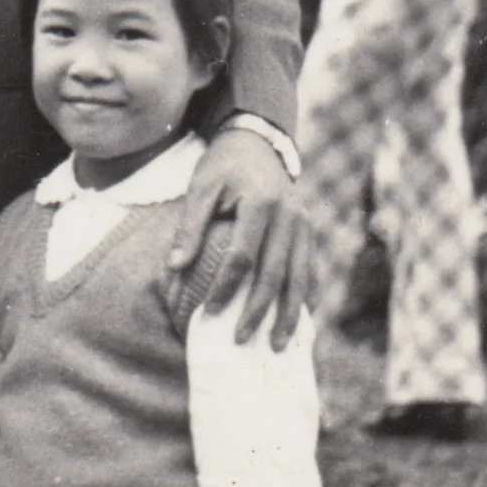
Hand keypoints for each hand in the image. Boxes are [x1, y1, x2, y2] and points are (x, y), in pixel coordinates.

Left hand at [166, 126, 312, 349]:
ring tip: (278, 345)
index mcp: (260, 202)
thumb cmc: (223, 165)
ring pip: (300, 277)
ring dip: (290, 314)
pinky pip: (311, 269)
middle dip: (258, 311)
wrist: (256, 141)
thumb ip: (190, 227)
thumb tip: (175, 268)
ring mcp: (303, 223)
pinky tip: (303, 321)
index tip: (208, 313)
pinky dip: (308, 296)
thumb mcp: (201, 187)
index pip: (243, 256)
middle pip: (275, 273)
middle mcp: (289, 215)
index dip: (226, 288)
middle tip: (240, 340)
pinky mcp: (309, 230)